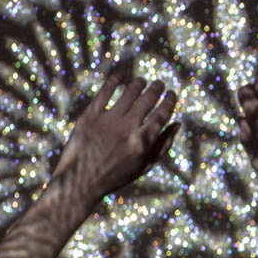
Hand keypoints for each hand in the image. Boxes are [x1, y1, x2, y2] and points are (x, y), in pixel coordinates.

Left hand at [50, 71, 177, 204]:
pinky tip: (121, 75)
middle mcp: (127, 129)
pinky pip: (105, 91)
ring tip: (142, 81)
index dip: (169, 101)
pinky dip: (115, 80)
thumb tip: (177, 124)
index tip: (172, 94)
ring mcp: (108, 120)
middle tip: (159, 84)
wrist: (80, 181)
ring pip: (128, 93)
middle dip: (156, 89)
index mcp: (142, 143)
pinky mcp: (90, 115)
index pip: (162, 115)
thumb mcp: (143, 166)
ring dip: (139, 84)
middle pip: (147, 100)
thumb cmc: (115, 176)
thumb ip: (162, 146)